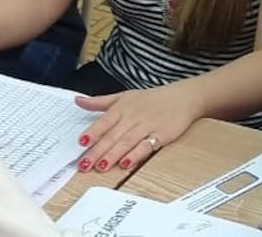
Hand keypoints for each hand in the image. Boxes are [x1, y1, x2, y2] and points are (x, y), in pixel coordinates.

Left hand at [74, 84, 201, 172]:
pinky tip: (126, 164)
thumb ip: (100, 102)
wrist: (183, 97)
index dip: (93, 132)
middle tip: (84, 165)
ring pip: (127, 142)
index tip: (81, 143)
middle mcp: (133, 116)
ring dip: (113, 155)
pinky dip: (135, 155)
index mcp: (122, 107)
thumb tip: (78, 101)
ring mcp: (147, 126)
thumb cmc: (152, 99)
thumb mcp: (124, 96)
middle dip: (97, 151)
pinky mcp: (161, 135)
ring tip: (101, 166)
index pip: (104, 121)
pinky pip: (146, 146)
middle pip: (113, 135)